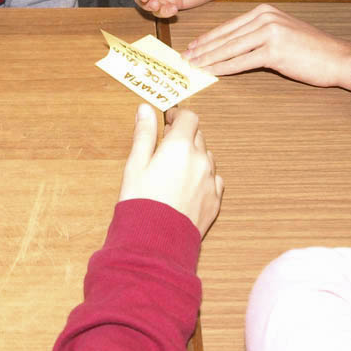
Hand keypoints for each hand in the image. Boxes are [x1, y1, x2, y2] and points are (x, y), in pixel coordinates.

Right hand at [118, 105, 223, 236]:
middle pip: (198, 135)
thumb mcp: (136, 164)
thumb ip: (144, 134)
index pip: (189, 117)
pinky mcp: (214, 200)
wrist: (156, 240)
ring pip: (207, 157)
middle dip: (184, 136)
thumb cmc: (141, 201)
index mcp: (180, 146)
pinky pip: (214, 179)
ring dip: (195, 156)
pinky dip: (204, 177)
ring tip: (176, 169)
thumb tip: (146, 109)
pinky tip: (188, 186)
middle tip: (166, 146)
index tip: (167, 122)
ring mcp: (210, 180)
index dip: (178, 116)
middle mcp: (200, 160)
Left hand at [184, 3, 350, 89]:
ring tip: (194, 67)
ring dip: (209, 59)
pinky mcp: (274, 51)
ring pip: (230, 48)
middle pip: (226, 36)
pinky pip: (242, 61)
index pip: (229, 26)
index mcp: (265, 11)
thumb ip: (258, 34)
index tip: (193, 47)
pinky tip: (212, 73)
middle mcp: (265, 18)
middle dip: (203, 49)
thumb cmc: (312, 49)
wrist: (337, 58)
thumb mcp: (282, 32)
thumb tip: (233, 45)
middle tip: (186, 58)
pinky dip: (224, 68)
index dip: (208, 38)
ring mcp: (269, 33)